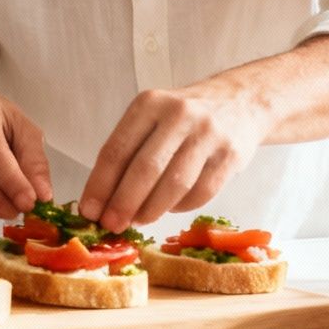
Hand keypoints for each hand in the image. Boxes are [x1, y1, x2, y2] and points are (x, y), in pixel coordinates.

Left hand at [79, 81, 269, 232]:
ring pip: (174, 185)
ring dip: (151, 211)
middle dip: (123, 203)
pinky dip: (179, 207)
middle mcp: (179, 114)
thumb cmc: (183, 117)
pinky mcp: (231, 155)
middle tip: (111, 225)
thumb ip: (128, 151)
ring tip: (138, 221)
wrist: (239, 103)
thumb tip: (101, 201)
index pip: (117, 150)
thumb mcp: (152, 118)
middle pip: (145, 169)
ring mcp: (208, 134)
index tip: (88, 211)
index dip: (99, 185)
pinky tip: (169, 208)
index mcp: (149, 103)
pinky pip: (200, 193)